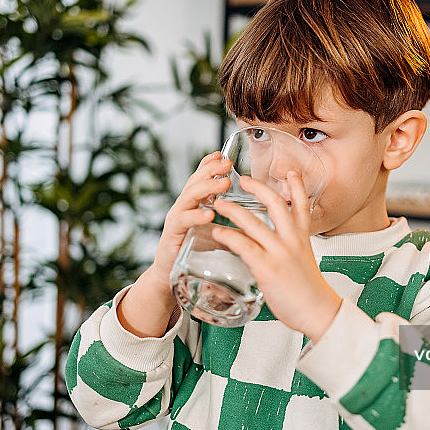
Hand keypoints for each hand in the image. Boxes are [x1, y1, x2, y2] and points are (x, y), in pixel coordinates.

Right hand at [118, 151, 231, 337]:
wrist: (169, 276)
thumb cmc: (195, 251)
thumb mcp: (217, 233)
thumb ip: (233, 224)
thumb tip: (260, 219)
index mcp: (194, 204)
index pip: (201, 179)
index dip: (210, 165)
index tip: (222, 153)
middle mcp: (183, 207)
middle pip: (195, 182)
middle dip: (210, 171)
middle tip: (226, 163)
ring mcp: (176, 220)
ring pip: (189, 197)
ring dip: (206, 189)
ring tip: (222, 184)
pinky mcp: (172, 235)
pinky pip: (184, 221)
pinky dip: (196, 216)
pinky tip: (208, 214)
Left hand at [211, 172, 341, 341]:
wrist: (319, 312)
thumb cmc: (308, 292)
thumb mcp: (303, 262)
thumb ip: (287, 250)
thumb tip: (269, 248)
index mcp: (303, 238)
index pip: (302, 205)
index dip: (297, 186)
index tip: (290, 171)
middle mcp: (292, 241)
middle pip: (276, 204)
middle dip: (259, 188)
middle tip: (244, 179)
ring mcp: (280, 253)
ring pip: (255, 223)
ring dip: (234, 211)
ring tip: (219, 203)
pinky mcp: (268, 269)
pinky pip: (245, 247)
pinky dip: (230, 237)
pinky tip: (218, 232)